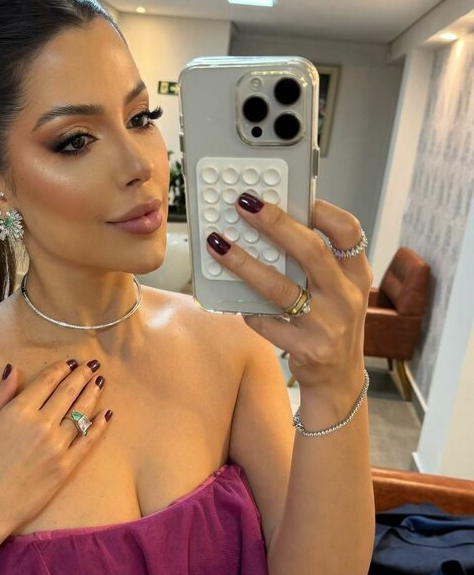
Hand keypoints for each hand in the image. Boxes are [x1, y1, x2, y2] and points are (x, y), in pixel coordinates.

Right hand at [0, 359, 112, 535]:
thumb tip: (14, 370)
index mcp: (18, 411)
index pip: (47, 382)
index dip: (61, 369)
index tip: (70, 362)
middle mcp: (41, 424)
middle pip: (68, 392)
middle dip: (81, 376)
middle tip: (92, 366)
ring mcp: (57, 445)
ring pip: (81, 413)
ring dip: (92, 394)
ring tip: (100, 382)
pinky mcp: (66, 466)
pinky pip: (88, 440)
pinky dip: (99, 425)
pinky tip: (106, 414)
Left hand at [205, 196, 373, 392]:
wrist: (338, 379)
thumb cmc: (331, 322)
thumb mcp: (338, 290)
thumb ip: (316, 261)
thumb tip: (272, 223)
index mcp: (356, 274)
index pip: (349, 232)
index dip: (323, 211)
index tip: (294, 195)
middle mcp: (346, 297)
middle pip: (311, 252)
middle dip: (275, 224)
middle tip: (244, 205)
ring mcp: (328, 324)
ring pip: (281, 288)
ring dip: (245, 264)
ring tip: (218, 245)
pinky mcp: (308, 349)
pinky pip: (267, 322)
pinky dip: (248, 309)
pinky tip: (234, 299)